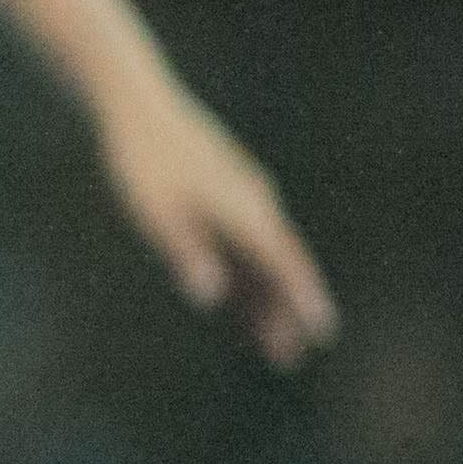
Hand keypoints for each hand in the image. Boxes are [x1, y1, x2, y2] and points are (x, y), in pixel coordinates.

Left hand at [98, 81, 337, 369]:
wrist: (141, 108)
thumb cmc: (144, 161)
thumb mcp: (157, 210)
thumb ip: (186, 251)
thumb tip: (210, 295)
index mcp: (242, 209)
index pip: (282, 261)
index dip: (302, 297)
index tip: (322, 330)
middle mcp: (253, 204)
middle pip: (279, 265)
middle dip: (287, 310)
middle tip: (291, 355)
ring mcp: (243, 200)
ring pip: (265, 259)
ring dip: (268, 298)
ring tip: (271, 345)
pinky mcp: (228, 199)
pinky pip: (248, 246)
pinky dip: (250, 276)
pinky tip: (243, 304)